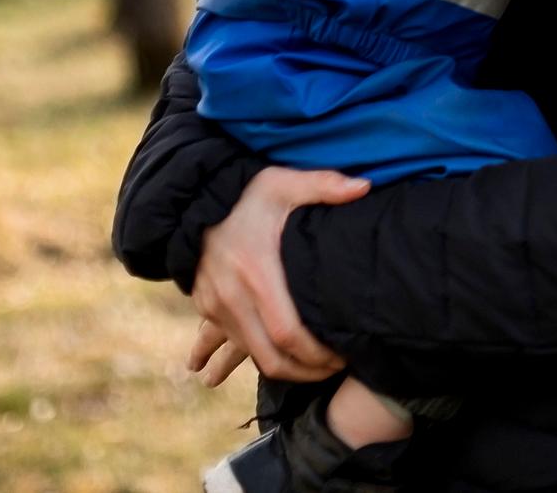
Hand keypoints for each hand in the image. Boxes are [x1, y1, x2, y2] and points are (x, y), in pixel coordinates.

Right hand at [186, 166, 368, 385]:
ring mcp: (215, 305)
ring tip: (314, 367)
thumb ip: (324, 186)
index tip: (342, 357)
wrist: (192, 200)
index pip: (288, 333)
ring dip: (282, 367)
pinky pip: (235, 340)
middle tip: (333, 370)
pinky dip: (259, 351)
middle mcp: (232, 296)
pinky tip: (282, 353)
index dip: (316, 355)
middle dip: (304, 372)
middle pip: (269, 357)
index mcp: (257, 272)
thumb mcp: (283, 183)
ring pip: (250, 354)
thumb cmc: (245, 193)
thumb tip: (365, 187)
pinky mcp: (206, 307)